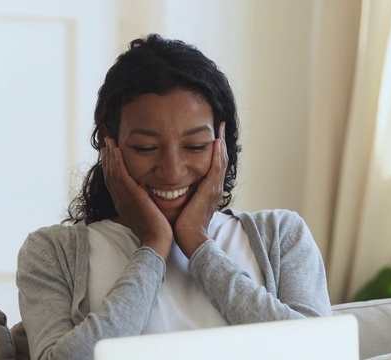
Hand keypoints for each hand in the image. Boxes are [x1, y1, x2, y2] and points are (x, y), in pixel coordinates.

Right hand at [102, 137, 172, 259]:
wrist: (157, 241)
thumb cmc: (156, 231)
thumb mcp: (147, 214)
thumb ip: (144, 204)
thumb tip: (148, 197)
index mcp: (123, 204)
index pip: (113, 181)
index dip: (110, 166)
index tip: (109, 153)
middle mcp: (120, 200)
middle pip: (109, 174)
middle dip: (106, 157)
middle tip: (105, 142)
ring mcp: (124, 198)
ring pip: (112, 173)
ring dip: (110, 155)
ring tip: (108, 140)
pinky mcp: (131, 196)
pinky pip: (120, 176)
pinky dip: (117, 162)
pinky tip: (116, 150)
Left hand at [173, 122, 227, 257]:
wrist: (191, 240)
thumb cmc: (184, 226)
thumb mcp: (183, 204)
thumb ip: (181, 193)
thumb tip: (169, 185)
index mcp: (208, 189)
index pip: (213, 164)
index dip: (214, 148)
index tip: (213, 133)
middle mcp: (215, 186)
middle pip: (221, 158)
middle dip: (221, 140)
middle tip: (219, 123)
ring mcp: (215, 188)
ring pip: (221, 160)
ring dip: (221, 142)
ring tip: (220, 126)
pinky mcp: (211, 190)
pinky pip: (216, 168)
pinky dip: (218, 154)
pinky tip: (217, 141)